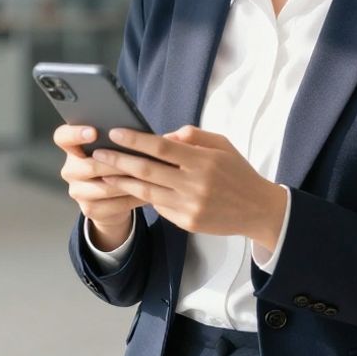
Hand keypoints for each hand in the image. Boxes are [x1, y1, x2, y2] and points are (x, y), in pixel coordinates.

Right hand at [53, 124, 146, 249]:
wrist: (112, 199)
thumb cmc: (115, 164)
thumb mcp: (112, 148)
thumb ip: (117, 139)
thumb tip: (137, 130)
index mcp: (72, 148)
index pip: (63, 137)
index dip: (75, 133)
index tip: (94, 132)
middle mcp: (70, 170)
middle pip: (88, 166)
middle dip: (115, 162)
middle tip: (136, 157)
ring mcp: (77, 191)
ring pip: (104, 187)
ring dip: (127, 182)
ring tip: (148, 176)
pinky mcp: (89, 209)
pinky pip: (114, 204)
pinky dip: (133, 197)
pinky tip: (149, 192)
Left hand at [93, 125, 287, 250]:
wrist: (258, 210)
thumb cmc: (237, 172)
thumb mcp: (222, 145)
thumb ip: (192, 137)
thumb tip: (162, 137)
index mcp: (203, 161)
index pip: (162, 148)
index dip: (136, 140)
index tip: (115, 132)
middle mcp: (195, 184)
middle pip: (147, 171)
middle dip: (119, 161)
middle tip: (98, 153)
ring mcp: (190, 206)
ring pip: (147, 192)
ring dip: (122, 182)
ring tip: (104, 173)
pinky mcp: (187, 223)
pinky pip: (159, 207)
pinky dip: (143, 196)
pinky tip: (129, 188)